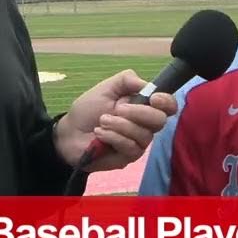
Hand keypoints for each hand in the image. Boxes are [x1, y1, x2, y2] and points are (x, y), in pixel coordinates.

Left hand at [54, 70, 177, 172]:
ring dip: (120, 125)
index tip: (153, 98)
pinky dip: (113, 137)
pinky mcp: (128, 157)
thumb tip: (147, 84)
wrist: (69, 132)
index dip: (167, 102)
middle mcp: (145, 125)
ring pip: (143, 135)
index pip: (168, 106)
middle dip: (139, 112)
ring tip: (102, 121)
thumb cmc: (88, 110)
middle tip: (117, 109)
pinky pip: (130, 147)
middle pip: (160, 121)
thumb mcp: (105, 88)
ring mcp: (138, 143)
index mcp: (142, 106)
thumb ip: (126, 80)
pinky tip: (100, 133)